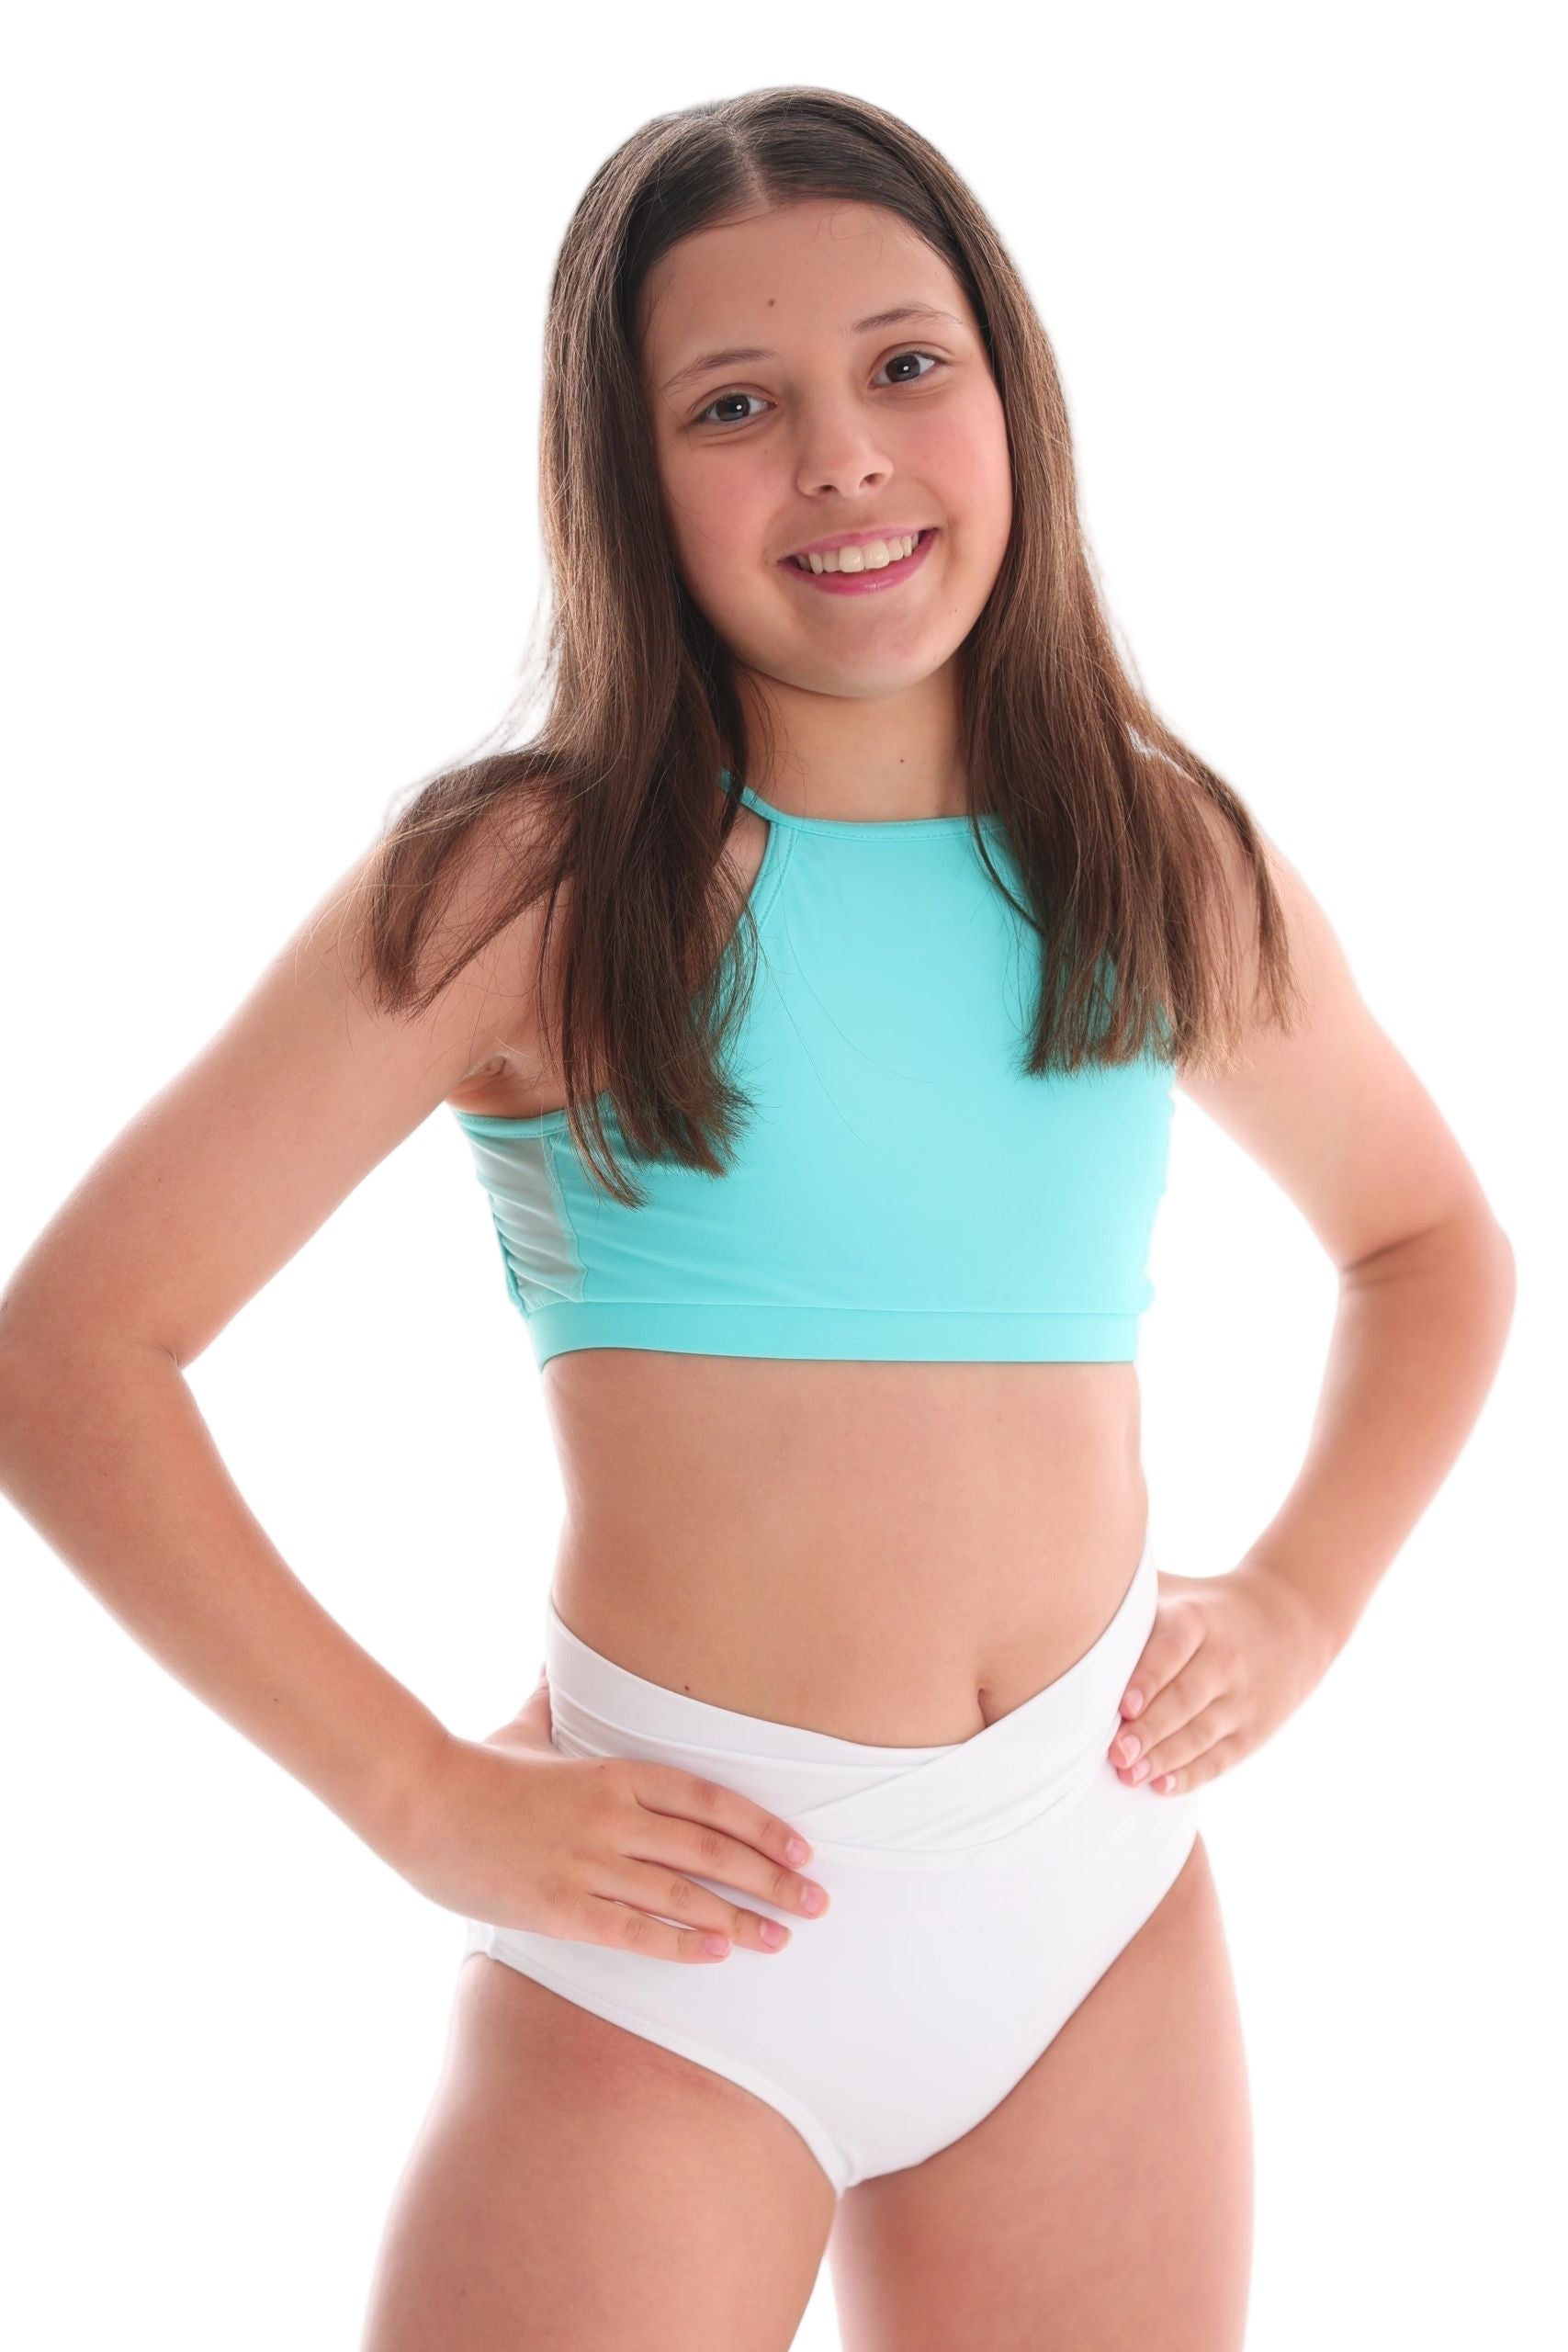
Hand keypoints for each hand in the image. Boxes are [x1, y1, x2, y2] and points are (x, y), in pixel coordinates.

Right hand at [390, 1673, 831, 1964]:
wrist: (419, 1800)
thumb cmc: (475, 1765)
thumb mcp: (527, 1726)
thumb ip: (557, 1702)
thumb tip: (560, 1668)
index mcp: (615, 1772)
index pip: (709, 1799)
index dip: (761, 1825)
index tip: (801, 1848)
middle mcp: (614, 1819)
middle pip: (711, 1851)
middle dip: (771, 1880)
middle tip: (816, 1903)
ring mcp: (590, 1865)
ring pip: (683, 1896)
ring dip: (739, 1920)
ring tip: (780, 1938)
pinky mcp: (562, 1909)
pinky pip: (634, 1932)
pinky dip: (680, 1944)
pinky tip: (716, 1955)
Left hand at [1108, 1560, 1334, 1796]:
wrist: (1288, 1619)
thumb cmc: (1202, 1607)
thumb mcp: (1174, 1589)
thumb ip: (1126, 1589)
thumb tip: (1063, 1579)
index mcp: (1198, 1620)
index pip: (1173, 1648)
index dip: (1149, 1677)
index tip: (1123, 1705)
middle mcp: (1223, 1659)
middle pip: (1186, 1698)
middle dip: (1150, 1729)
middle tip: (1115, 1752)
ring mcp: (1242, 1698)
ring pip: (1202, 1733)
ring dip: (1165, 1758)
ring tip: (1129, 1775)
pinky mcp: (1253, 1729)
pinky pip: (1221, 1756)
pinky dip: (1192, 1774)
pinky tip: (1163, 1786)